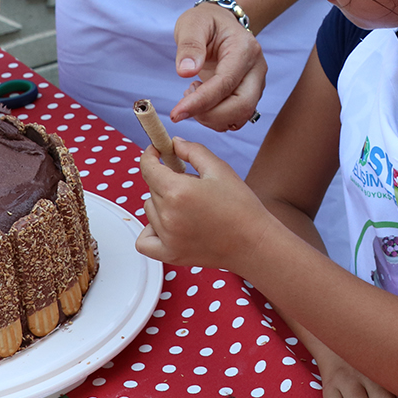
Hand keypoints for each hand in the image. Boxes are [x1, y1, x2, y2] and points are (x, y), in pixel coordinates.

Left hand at [136, 138, 269, 268]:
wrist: (253, 242)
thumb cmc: (241, 205)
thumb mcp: (220, 169)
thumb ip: (193, 151)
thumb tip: (173, 143)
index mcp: (178, 191)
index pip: (148, 168)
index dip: (150, 155)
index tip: (157, 151)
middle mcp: (168, 215)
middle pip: (151, 187)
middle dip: (164, 178)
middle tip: (188, 181)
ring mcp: (167, 237)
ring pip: (149, 209)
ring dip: (161, 202)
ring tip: (187, 205)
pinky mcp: (170, 254)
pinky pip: (144, 240)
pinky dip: (151, 230)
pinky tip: (168, 224)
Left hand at [169, 3, 266, 129]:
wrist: (222, 22)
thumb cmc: (207, 22)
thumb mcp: (192, 24)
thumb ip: (189, 46)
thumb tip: (185, 72)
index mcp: (245, 49)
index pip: (225, 83)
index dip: (201, 102)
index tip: (176, 113)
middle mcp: (256, 69)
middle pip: (242, 106)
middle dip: (209, 115)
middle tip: (184, 105)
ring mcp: (257, 84)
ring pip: (241, 116)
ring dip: (212, 118)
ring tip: (193, 95)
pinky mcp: (250, 95)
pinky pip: (237, 118)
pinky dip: (217, 119)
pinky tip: (202, 101)